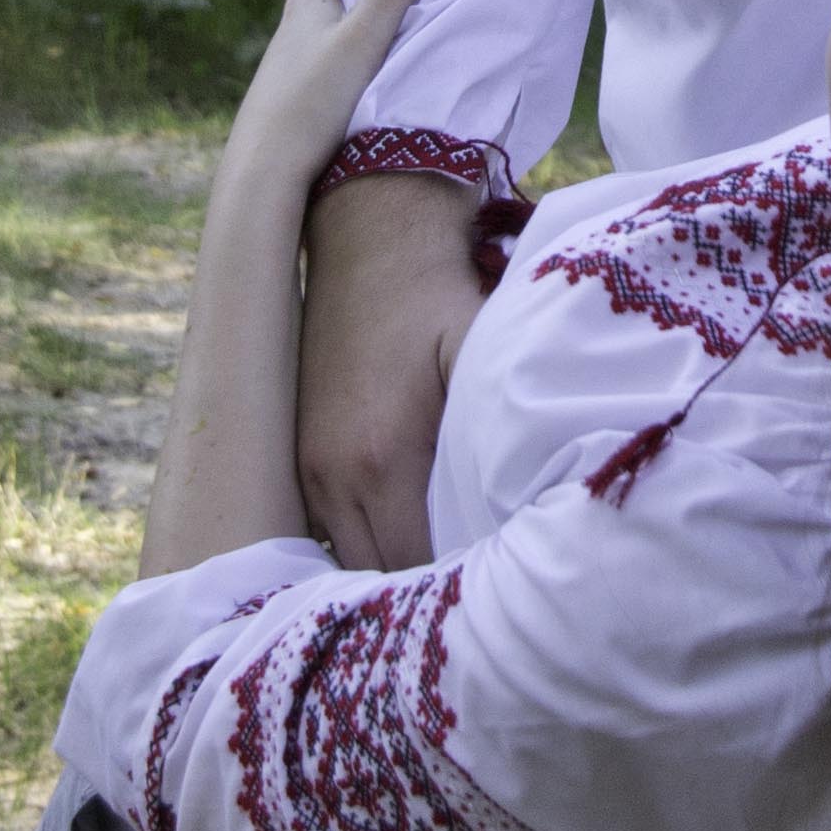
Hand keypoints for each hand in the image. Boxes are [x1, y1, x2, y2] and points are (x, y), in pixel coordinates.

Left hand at [223, 0, 447, 205]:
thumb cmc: (312, 97)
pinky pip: (323, 70)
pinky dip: (347, 64)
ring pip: (322, 36)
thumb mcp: (364, 38)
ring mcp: (289, 72)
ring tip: (395, 32)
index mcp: (302, 7)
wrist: (266, 170)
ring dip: (352, 29)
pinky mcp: (294, 106)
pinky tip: (372, 82)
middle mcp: (290, 35)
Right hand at [298, 171, 487, 566]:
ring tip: (447, 576)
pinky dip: (366, 543)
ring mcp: (308, 467)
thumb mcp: (482, 355)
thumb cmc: (437, 295)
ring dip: (392, 571)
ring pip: (348, 558)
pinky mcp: (301, 454)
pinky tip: (407, 540)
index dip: (459, 585)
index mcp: (380, 460)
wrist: (370, 235)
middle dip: (426, 591)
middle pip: (378, 575)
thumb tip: (530, 507)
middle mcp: (332, 475)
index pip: (416, 566)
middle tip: (482, 594)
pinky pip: (330, 530)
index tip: (501, 589)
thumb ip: (495, 437)